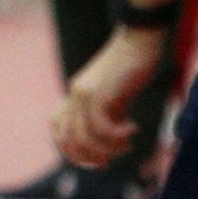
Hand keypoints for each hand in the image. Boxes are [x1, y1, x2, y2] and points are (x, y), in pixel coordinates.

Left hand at [51, 28, 165, 166]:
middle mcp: (75, 94)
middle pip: (68, 138)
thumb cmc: (134, 66)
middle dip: (89, 156)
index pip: (57, 128)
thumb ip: (110, 114)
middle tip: (111, 160)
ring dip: (107, 149)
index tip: (96, 159)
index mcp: (75, 94)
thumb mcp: (117, 95)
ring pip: (84, 136)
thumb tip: (112, 141)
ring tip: (127, 145)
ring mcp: (85, 93)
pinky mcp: (100, 92)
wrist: (140, 38)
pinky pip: (102, 126)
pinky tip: (133, 128)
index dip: (71, 149)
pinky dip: (118, 135)